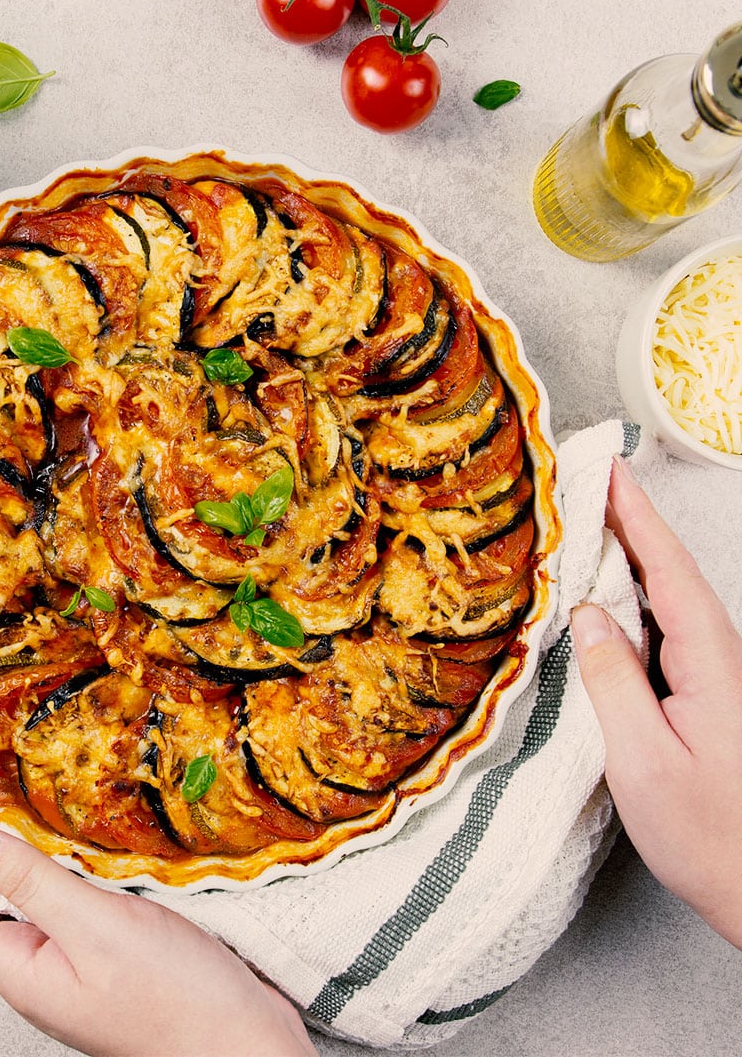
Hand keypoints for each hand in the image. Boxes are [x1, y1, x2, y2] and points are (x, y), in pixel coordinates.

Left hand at [0, 790, 315, 1056]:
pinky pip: (48, 905)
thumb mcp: (97, 929)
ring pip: (6, 902)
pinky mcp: (100, 955)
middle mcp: (35, 968)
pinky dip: (34, 867)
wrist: (241, 1045)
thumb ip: (33, 883)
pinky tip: (51, 849)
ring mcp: (67, 965)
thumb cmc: (177, 1002)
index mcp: (20, 968)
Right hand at [571, 456, 741, 947]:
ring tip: (588, 524)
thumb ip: (613, 683)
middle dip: (632, 521)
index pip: (670, 572)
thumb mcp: (646, 762)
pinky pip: (663, 631)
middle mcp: (718, 661)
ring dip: (631, 555)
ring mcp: (713, 679)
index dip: (639, 517)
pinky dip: (632, 598)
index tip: (611, 470)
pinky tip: (605, 598)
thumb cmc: (710, 836)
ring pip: (668, 599)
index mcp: (711, 666)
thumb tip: (587, 615)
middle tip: (590, 482)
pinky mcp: (702, 698)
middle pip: (672, 573)